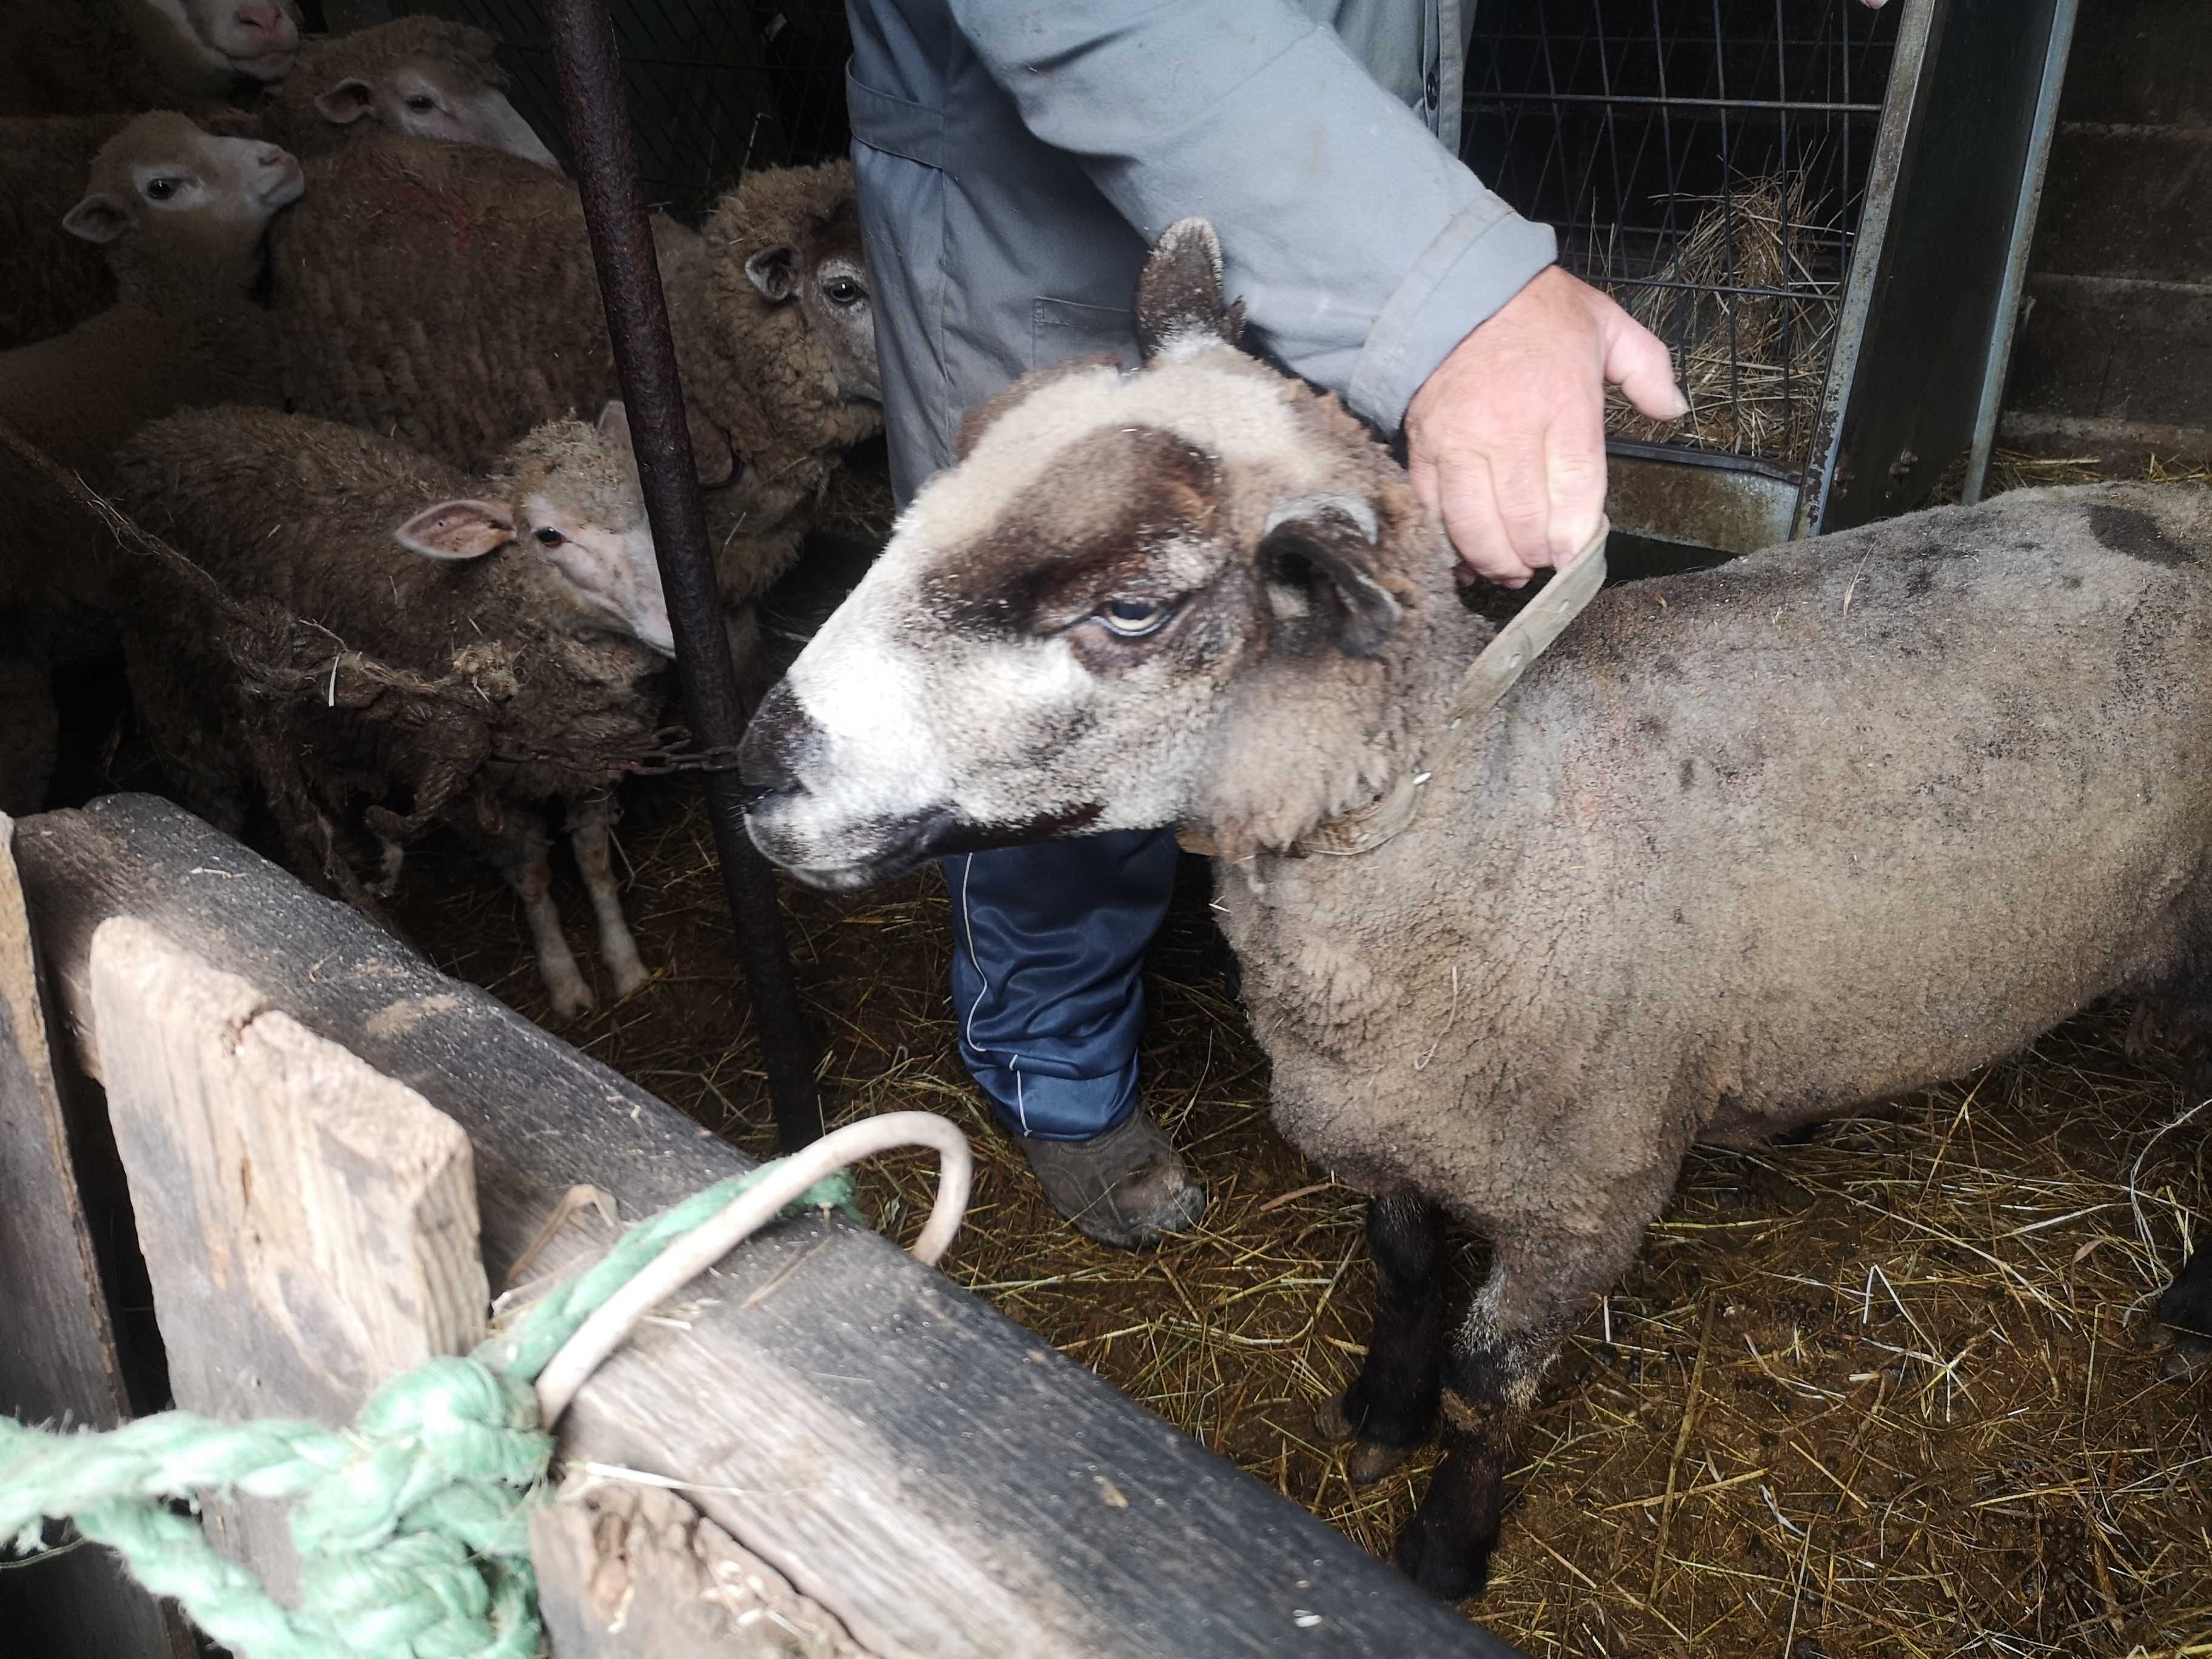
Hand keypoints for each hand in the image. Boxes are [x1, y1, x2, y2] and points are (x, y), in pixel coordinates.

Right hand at [1405, 265, 1685, 586]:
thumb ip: (1647, 368)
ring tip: (1509, 569)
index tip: (1573, 560)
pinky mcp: (1425, 449)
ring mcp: (1462, 444)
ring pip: (1476, 526)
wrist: (1455, 287)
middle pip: (1525, 519)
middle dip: (1537, 555)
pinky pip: (1433, 511)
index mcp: (1565, 404)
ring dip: (1495, 560)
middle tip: (1542, 562)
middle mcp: (1511, 431)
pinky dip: (1448, 544)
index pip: (1574, 491)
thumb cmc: (1534, 310)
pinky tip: (1464, 560)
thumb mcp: (1605, 324)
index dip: (1574, 538)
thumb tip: (1673, 410)